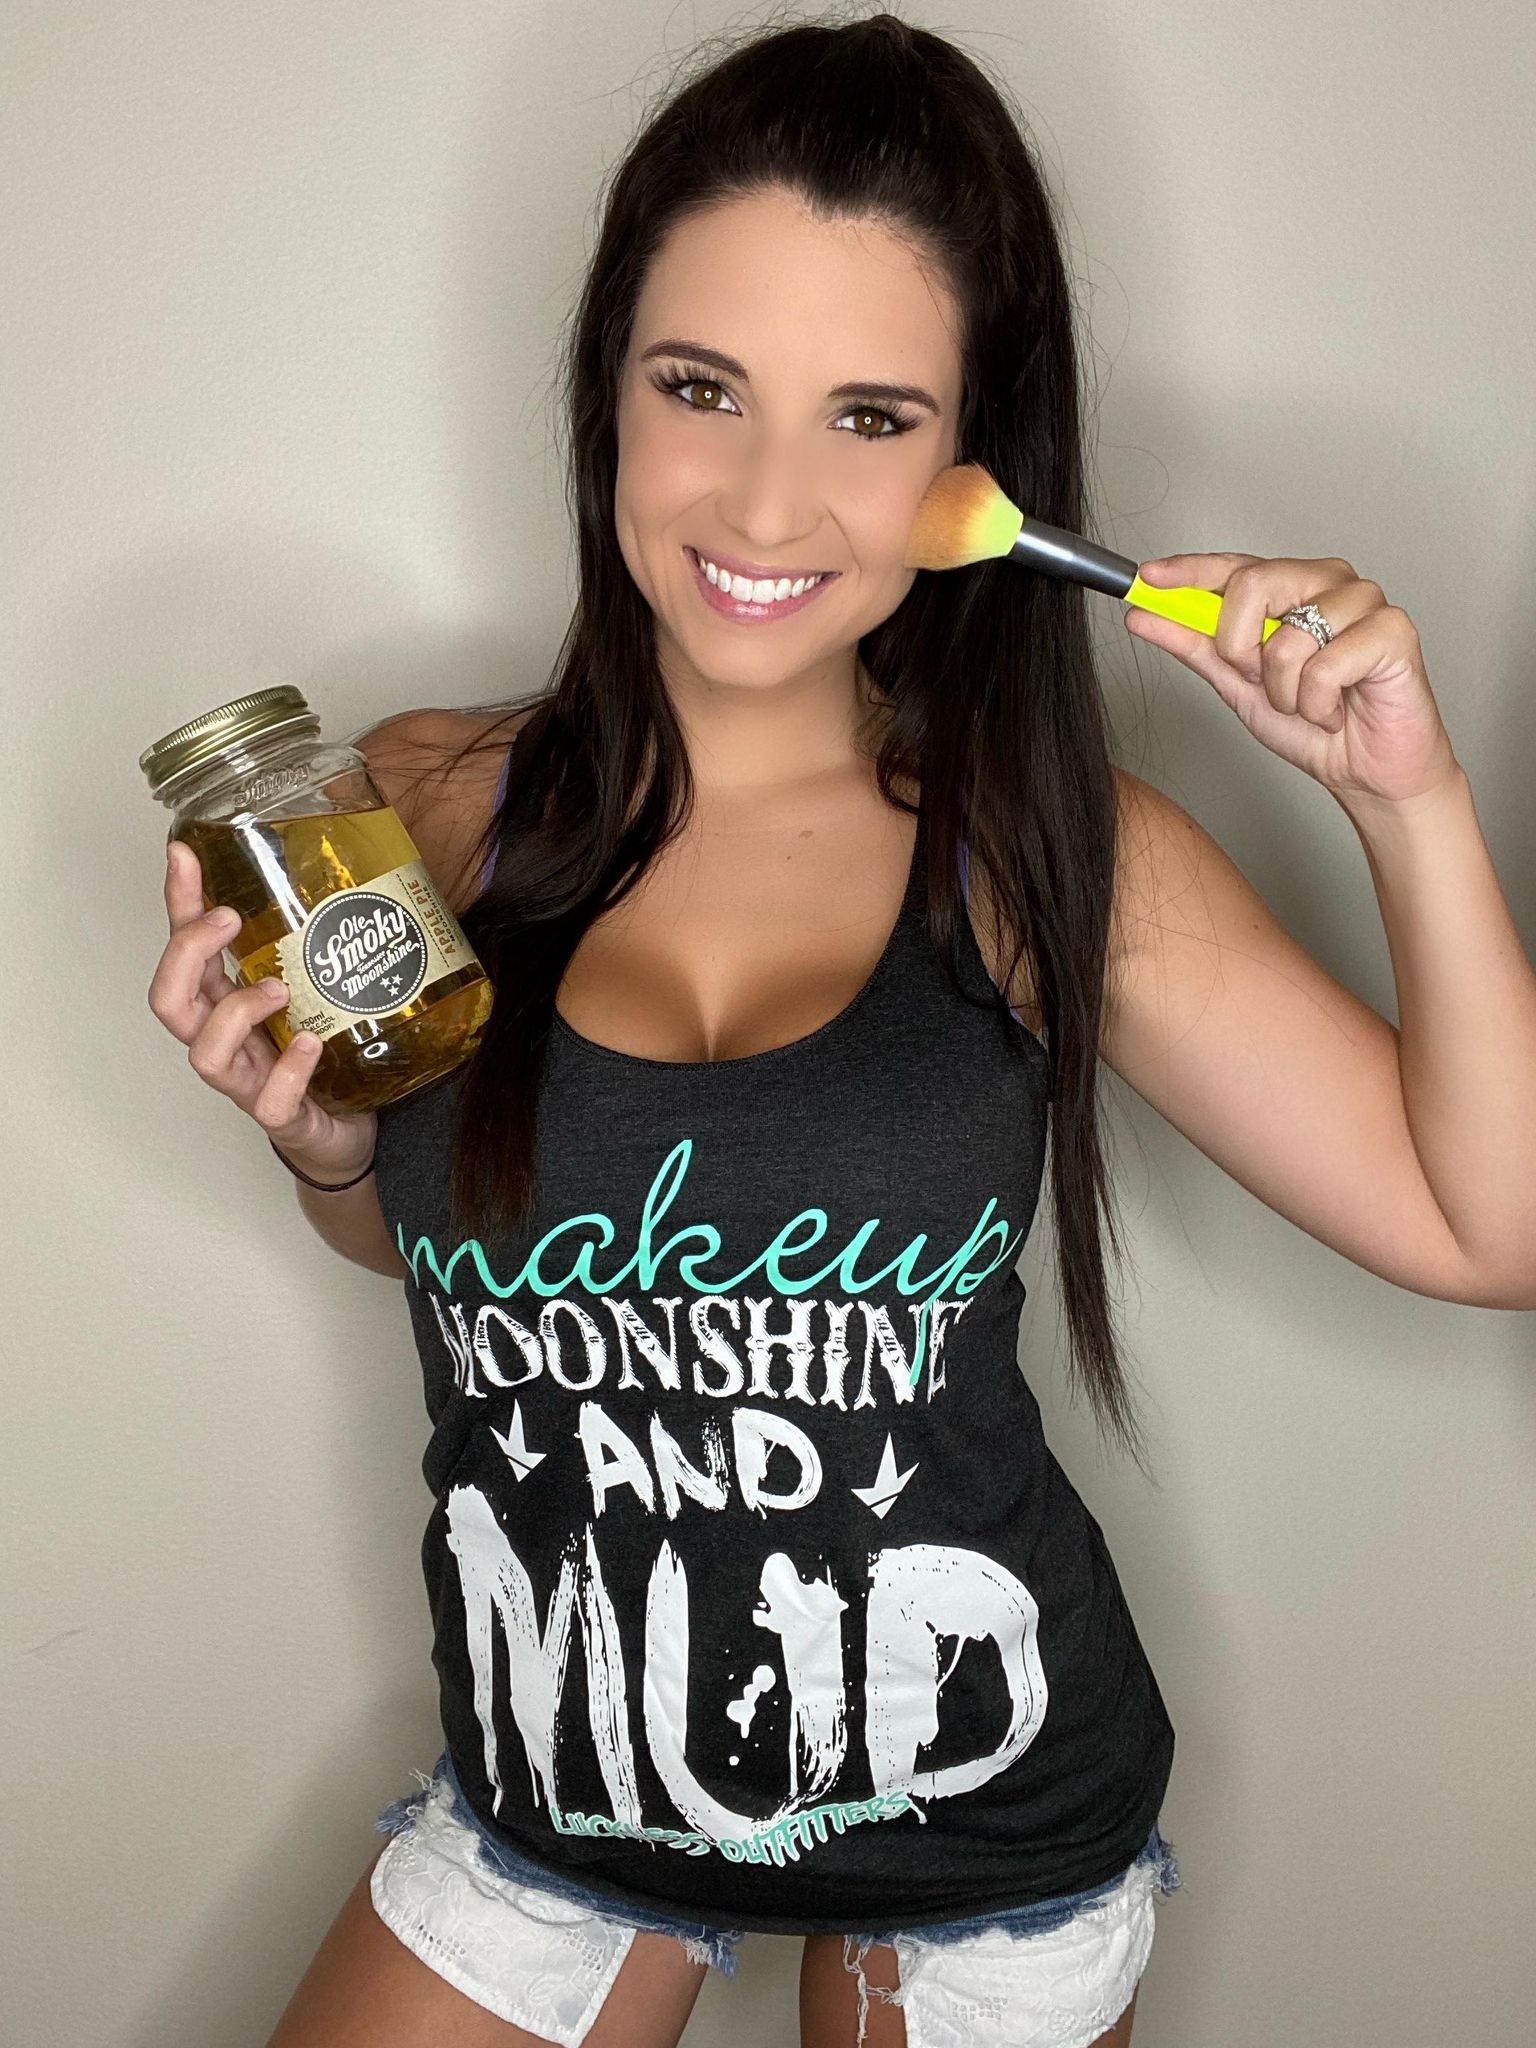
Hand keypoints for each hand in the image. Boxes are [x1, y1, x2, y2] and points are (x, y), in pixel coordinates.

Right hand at [148, 840, 376, 1180]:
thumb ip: (307, 944)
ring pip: (205, 1054)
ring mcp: (249, 1082)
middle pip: (170, 1001)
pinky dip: (287, 1070)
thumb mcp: (309, 989)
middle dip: (187, 953)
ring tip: (279, 989)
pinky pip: (269, 1101)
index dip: (178, 903)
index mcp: (225, 1002)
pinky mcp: (282, 1117)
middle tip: (228, 918)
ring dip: (236, 1013)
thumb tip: (331, 871)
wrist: (344, 1133)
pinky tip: (310, 1045)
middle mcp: (226, 1041)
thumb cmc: (319, 1056)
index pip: (184, 948)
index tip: (183, 855)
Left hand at [1126, 553, 1459, 807]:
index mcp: (1292, 586)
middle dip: (1239, 649)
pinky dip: (1317, 706)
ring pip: (1287, 639)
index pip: (1233, 565)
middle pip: (1252, 584)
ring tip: (1310, 703)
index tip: (1148, 579)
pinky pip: (1324, 668)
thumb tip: (1146, 615)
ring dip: (1284, 691)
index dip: (1188, 571)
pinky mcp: (1394, 629)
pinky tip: (1337, 710)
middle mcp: (1327, 582)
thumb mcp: (1238, 686)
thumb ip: (1196, 647)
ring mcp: (1364, 601)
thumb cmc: (1315, 726)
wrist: (1368, 772)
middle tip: (1261, 681)